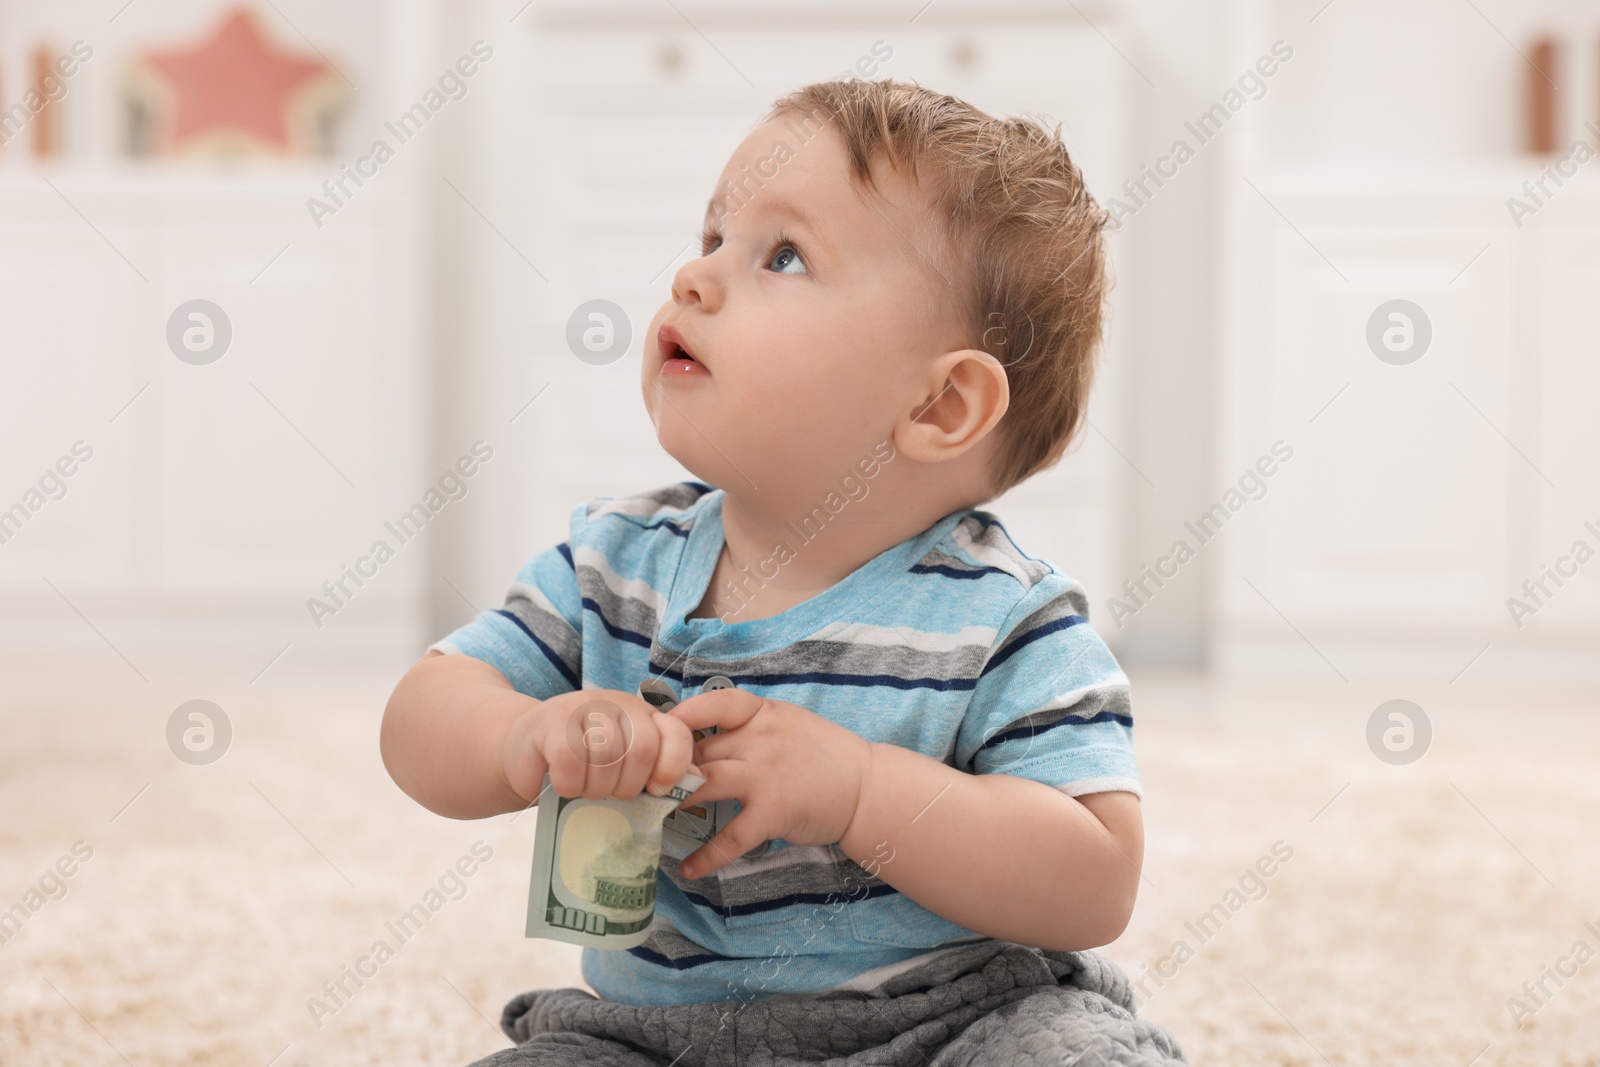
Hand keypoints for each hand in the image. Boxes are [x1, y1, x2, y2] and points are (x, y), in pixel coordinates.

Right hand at [500, 689, 697, 805]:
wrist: (523, 751)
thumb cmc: (581, 766)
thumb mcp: (624, 768)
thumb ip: (659, 770)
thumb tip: (697, 779)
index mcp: (642, 713)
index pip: (676, 733)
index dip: (673, 767)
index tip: (657, 791)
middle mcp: (615, 703)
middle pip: (643, 750)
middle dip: (628, 786)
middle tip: (610, 794)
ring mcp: (581, 708)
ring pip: (607, 758)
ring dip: (596, 789)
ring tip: (585, 789)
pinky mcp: (549, 722)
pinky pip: (571, 764)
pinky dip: (569, 786)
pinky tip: (563, 785)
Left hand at [666, 688, 873, 878]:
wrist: (866, 787)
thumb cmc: (824, 756)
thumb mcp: (786, 725)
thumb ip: (747, 728)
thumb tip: (698, 738)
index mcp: (763, 715)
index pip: (715, 704)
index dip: (681, 715)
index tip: (654, 727)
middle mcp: (761, 741)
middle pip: (699, 749)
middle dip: (665, 766)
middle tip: (637, 783)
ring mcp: (766, 776)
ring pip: (705, 783)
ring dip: (674, 800)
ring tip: (649, 816)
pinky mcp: (774, 812)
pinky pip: (733, 836)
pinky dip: (708, 855)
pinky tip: (689, 868)